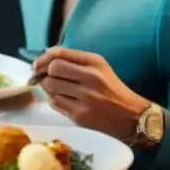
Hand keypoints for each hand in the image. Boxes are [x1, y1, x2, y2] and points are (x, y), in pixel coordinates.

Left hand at [32, 47, 149, 140]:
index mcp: (94, 62)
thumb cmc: (112, 90)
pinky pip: (55, 104)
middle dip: (45, 75)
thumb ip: (74, 61)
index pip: (60, 53)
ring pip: (50, 88)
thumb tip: (44, 60)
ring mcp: (85, 97)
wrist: (132, 117)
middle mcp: (90, 77)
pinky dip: (54, 101)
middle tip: (48, 80)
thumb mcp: (99, 68)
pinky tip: (64, 101)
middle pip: (52, 70)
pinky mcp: (80, 115)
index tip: (37, 66)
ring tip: (58, 91)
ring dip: (48, 89)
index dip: (43, 58)